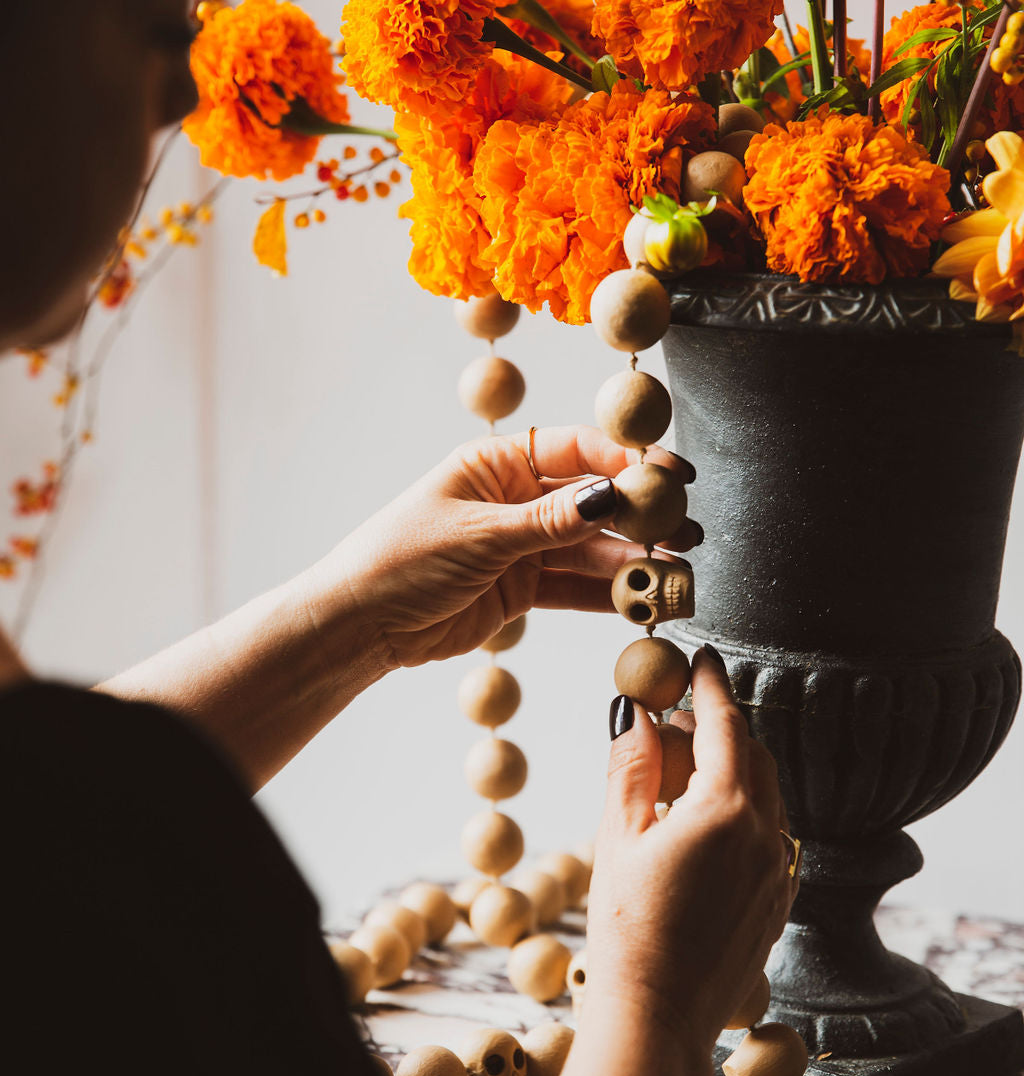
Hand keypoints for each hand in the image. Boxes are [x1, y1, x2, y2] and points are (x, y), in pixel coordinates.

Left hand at [316, 426, 700, 667]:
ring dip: (632, 562)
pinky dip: (608, 595)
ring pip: (591, 549)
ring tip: (674, 575)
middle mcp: (515, 499)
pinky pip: (576, 587)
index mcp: (497, 463)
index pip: (577, 451)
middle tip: (685, 531)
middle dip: (640, 517)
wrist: (362, 624)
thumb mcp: (481, 535)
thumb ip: (552, 521)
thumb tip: (613, 496)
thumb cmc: (402, 560)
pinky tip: (642, 600)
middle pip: (593, 502)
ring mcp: (522, 546)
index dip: (627, 461)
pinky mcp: (522, 590)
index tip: (670, 476)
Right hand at [586, 648, 796, 1056]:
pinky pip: (769, 835)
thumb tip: (636, 710)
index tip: (697, 657)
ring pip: (765, 794)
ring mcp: (779, 869)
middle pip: (752, 754)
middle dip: (718, 726)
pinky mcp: (780, 900)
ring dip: (730, 770)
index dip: (708, 685)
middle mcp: (766, 833)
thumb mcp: (617, 837)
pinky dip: (742, 813)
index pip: (724, 723)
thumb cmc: (625, 930)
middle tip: (676, 717)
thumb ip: (631, 766)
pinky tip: (700, 828)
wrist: (657, 1019)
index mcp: (726, 809)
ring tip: (680, 775)